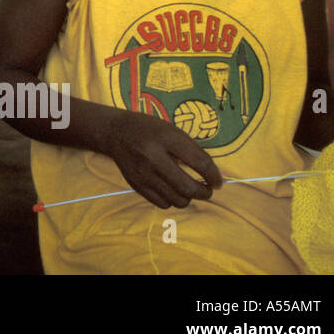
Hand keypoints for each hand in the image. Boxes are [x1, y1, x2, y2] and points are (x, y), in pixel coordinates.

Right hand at [102, 110, 222, 208]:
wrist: (115, 132)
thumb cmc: (149, 129)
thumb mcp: (172, 131)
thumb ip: (192, 151)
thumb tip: (212, 175)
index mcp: (166, 139)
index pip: (199, 163)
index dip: (214, 176)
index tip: (218, 182)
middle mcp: (153, 157)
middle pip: (188, 187)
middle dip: (204, 192)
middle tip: (207, 189)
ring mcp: (143, 174)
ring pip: (177, 200)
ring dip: (189, 198)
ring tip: (188, 189)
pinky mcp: (136, 185)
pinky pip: (162, 204)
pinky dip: (172, 200)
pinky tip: (172, 190)